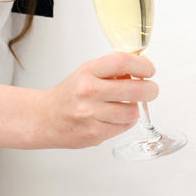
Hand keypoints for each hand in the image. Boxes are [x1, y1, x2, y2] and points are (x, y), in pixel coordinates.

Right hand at [38, 52, 158, 148]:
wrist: (45, 118)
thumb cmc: (69, 94)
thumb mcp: (87, 72)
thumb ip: (112, 70)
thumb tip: (141, 69)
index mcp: (87, 72)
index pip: (122, 62)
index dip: (142, 65)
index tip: (149, 70)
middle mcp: (88, 92)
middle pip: (134, 89)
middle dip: (150, 89)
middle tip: (151, 89)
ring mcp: (91, 114)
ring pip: (132, 112)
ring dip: (134, 108)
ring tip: (125, 105)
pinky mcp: (94, 133)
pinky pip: (124, 127)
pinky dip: (125, 122)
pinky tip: (115, 117)